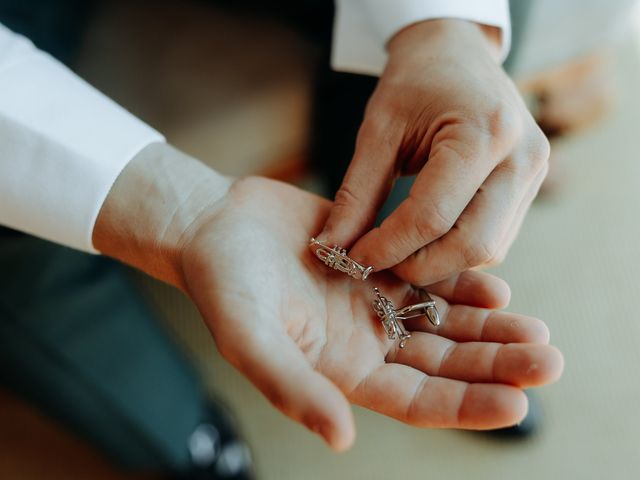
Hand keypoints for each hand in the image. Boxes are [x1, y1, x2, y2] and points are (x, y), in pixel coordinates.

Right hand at [94, 145, 561, 451]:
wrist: (215, 225)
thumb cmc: (223, 285)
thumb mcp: (249, 338)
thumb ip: (293, 387)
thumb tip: (340, 439)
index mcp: (343, 368)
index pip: (416, 399)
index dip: (465, 406)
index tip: (517, 405)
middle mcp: (366, 339)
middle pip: (443, 361)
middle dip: (494, 363)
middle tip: (547, 360)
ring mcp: (374, 299)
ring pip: (444, 320)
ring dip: (489, 325)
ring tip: (535, 328)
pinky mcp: (377, 260)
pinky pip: (429, 275)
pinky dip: (461, 281)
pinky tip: (494, 283)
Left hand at [319, 19, 549, 284]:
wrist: (455, 54)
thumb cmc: (415, 84)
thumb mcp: (378, 131)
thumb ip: (356, 194)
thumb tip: (331, 247)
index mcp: (483, 134)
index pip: (432, 217)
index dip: (389, 247)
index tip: (354, 258)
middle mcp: (521, 158)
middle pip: (472, 246)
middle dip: (419, 267)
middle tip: (378, 263)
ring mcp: (534, 174)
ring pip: (488, 250)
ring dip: (440, 264)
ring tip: (398, 249)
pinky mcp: (532, 186)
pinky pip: (495, 239)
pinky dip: (457, 250)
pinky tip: (425, 239)